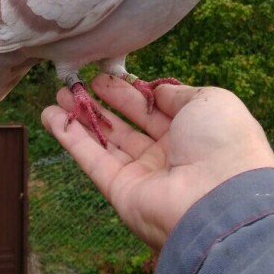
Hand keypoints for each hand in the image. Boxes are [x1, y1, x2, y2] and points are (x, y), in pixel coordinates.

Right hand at [42, 74, 273, 249]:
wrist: (220, 199)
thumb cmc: (222, 143)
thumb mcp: (209, 102)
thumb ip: (177, 93)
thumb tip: (154, 91)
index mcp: (194, 133)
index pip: (156, 108)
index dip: (132, 92)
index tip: (107, 75)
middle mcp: (169, 155)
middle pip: (128, 124)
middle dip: (103, 102)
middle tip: (79, 83)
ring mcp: (143, 174)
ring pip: (106, 141)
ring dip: (81, 118)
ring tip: (59, 94)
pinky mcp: (120, 191)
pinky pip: (91, 159)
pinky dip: (69, 138)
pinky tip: (50, 115)